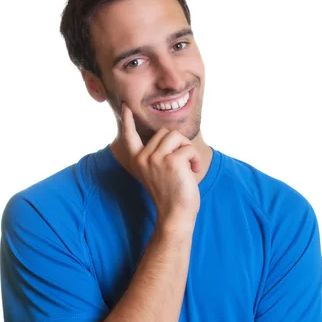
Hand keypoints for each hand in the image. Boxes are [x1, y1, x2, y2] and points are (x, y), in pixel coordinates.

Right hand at [120, 103, 200, 223]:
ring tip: (189, 166)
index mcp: (137, 161)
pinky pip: (188, 148)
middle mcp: (143, 158)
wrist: (176, 214)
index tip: (126, 106)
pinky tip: (194, 171)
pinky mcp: (171, 162)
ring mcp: (155, 159)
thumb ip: (157, 155)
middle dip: (179, 144)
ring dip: (188, 150)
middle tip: (184, 163)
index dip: (127, 121)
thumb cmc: (171, 195)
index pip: (129, 136)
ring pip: (176, 136)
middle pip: (164, 132)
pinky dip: (195, 158)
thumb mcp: (158, 172)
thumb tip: (168, 135)